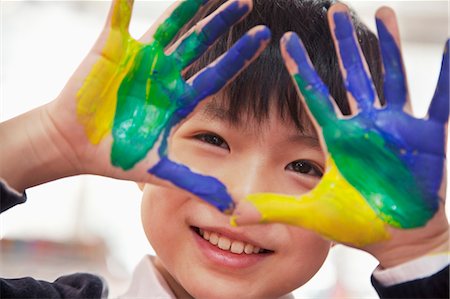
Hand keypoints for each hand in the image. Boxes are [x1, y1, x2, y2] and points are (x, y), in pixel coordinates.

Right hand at [1, 0, 269, 211]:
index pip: (217, 73)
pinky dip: (123, 4)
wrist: (76, 145)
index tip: (264, 37)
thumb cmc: (115, 156)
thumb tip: (232, 206)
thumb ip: (195, 182)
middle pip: (200, 43)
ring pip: (170, 26)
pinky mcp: (112, 49)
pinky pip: (118, 20)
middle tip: (246, 1)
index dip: (240, 56)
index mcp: (179, 100)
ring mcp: (140, 60)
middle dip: (222, 21)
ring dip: (189, 6)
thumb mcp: (159, 172)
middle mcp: (165, 75)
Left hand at [233, 4, 448, 260]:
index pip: (314, 95)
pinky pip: (441, 99)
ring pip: (391, 76)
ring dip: (389, 45)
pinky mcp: (427, 136)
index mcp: (337, 139)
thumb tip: (233, 217)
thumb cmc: (355, 223)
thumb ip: (274, 210)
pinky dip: (448, 73)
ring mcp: (397, 127)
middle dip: (345, 42)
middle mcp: (365, 125)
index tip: (285, 40)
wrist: (396, 237)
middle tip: (336, 8)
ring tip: (385, 11)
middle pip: (353, 74)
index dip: (300, 68)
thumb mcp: (311, 214)